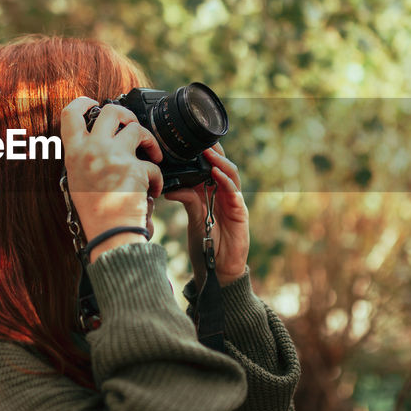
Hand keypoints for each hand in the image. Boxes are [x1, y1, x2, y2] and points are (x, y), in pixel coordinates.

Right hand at [61, 98, 163, 260]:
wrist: (110, 235)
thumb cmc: (96, 213)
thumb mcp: (79, 180)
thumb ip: (87, 157)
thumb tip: (104, 138)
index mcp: (74, 153)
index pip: (70, 114)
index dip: (84, 102)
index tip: (94, 104)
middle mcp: (91, 150)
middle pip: (111, 111)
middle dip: (127, 115)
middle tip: (133, 127)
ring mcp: (113, 157)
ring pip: (137, 130)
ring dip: (149, 142)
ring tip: (153, 156)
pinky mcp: (134, 167)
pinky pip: (152, 163)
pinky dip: (157, 176)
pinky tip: (153, 190)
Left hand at [163, 145, 248, 285]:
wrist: (217, 270)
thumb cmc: (205, 244)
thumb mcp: (193, 218)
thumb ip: (187, 200)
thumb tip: (169, 188)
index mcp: (212, 194)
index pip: (210, 168)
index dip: (205, 154)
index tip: (193, 140)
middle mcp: (225, 195)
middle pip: (223, 167)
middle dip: (215, 153)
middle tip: (203, 139)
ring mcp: (234, 204)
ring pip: (231, 177)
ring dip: (220, 163)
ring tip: (209, 153)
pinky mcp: (240, 215)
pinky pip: (235, 194)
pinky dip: (226, 183)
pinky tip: (217, 175)